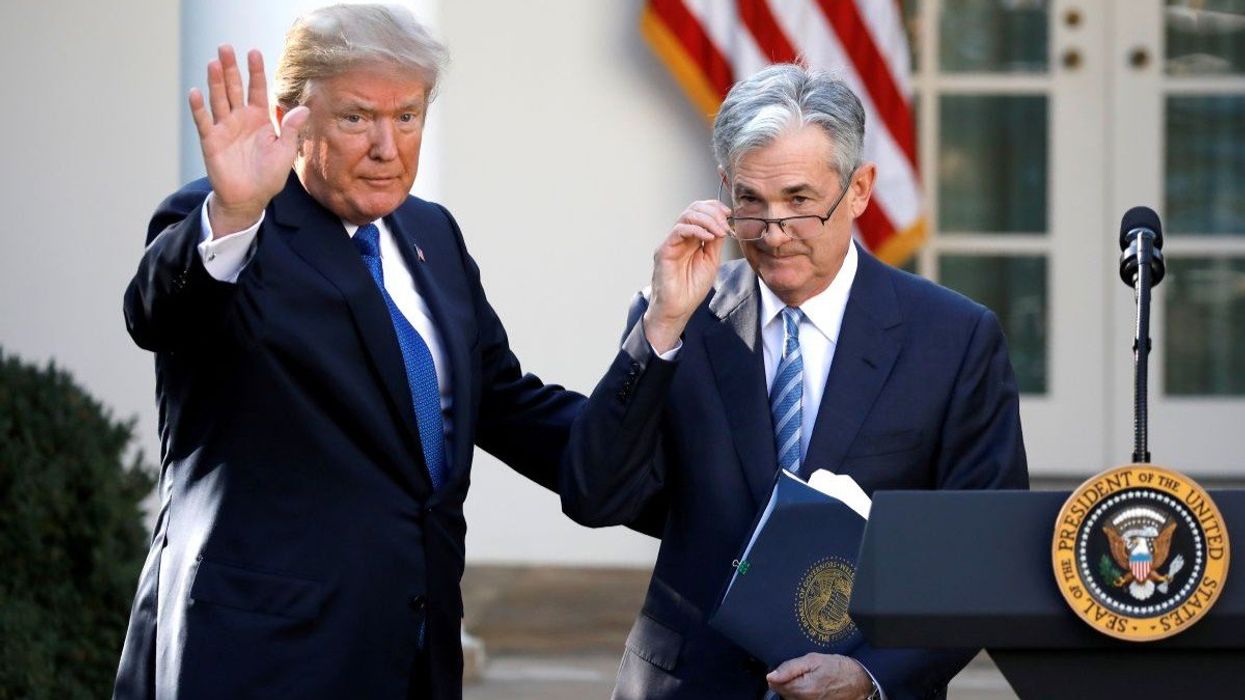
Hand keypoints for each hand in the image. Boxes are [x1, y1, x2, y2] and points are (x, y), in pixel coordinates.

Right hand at [188, 45, 309, 235]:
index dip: (255, 71)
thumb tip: (303, 109)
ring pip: (218, 99)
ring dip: (215, 82)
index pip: (257, 89)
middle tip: (226, 47)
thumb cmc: (268, 175)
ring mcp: (224, 127)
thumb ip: (291, 130)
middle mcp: (240, 118)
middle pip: (234, 88)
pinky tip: (195, 92)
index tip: (253, 52)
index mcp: (259, 118)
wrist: (249, 198)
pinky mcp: (210, 140)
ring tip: (214, 62)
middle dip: (230, 68)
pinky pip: (203, 121)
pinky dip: (198, 107)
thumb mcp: (284, 152)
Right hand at [642, 200, 728, 352]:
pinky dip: (696, 230)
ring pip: (686, 216)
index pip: (700, 212)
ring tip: (719, 231)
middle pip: (693, 209)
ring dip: (707, 220)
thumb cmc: (691, 289)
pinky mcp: (664, 250)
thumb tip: (724, 224)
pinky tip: (708, 237)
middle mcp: (680, 237)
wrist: (677, 309)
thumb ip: (715, 242)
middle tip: (725, 224)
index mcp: (692, 239)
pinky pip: (679, 231)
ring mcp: (671, 242)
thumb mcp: (711, 261)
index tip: (729, 214)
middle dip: (712, 212)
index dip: (715, 208)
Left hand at [767, 653, 874, 699]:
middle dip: (785, 681)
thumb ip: (790, 668)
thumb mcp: (813, 660)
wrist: (858, 682)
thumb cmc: (837, 668)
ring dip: (793, 688)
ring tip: (807, 678)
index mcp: (803, 689)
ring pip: (790, 698)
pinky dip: (800, 694)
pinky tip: (809, 687)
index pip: (776, 685)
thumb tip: (771, 675)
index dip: (778, 674)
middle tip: (801, 672)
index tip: (788, 668)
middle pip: (782, 692)